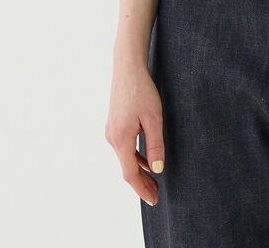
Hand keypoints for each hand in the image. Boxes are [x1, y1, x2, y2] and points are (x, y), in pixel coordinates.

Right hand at [105, 59, 164, 205]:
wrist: (127, 68)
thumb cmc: (142, 90)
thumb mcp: (154, 118)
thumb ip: (155, 145)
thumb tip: (157, 170)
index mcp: (121, 139)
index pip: (130, 174)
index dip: (142, 189)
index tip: (153, 200)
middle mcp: (112, 138)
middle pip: (126, 169)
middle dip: (141, 183)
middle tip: (156, 196)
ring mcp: (111, 131)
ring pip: (124, 159)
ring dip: (138, 171)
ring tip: (153, 181)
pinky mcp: (113, 125)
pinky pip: (123, 148)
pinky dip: (134, 158)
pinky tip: (145, 161)